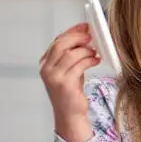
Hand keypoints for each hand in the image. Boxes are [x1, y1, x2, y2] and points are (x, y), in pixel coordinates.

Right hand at [39, 23, 100, 141]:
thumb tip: (85, 36)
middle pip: (61, 44)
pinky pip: (79, 66)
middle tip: (90, 35)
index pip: (57, 41)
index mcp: (45, 63)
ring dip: (85, 50)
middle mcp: (46, 69)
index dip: (71, 31)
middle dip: (77, 37)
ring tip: (94, 51)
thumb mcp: (69, 70)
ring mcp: (53, 77)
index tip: (84, 26)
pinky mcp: (64, 85)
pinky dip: (89, 60)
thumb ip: (72, 54)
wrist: (69, 115)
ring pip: (70, 54)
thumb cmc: (70, 92)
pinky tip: (96, 60)